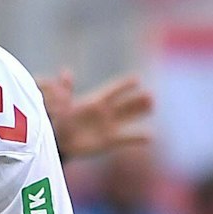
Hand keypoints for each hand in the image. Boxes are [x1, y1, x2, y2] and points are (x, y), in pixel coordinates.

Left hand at [38, 71, 152, 159]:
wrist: (59, 142)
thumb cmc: (60, 121)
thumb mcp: (62, 104)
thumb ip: (66, 90)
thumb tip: (65, 71)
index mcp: (95, 101)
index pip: (113, 90)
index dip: (124, 85)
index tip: (137, 79)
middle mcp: (105, 112)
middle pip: (125, 104)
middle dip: (137, 100)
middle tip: (151, 95)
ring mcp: (108, 126)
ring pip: (128, 117)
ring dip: (140, 112)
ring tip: (152, 106)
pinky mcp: (109, 141)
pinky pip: (125, 139)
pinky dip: (137, 138)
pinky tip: (150, 136)